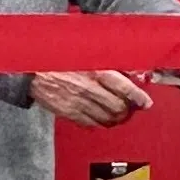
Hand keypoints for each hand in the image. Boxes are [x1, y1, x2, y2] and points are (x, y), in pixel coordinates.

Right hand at [30, 70, 151, 128]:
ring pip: (107, 119)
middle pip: (118, 108)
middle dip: (128, 110)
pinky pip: (91, 124)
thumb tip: (131, 74)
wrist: (34, 70)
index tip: (145, 102)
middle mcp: (89, 88)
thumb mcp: (88, 55)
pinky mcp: (69, 113)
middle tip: (131, 108)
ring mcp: (78, 103)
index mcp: (95, 70)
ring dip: (116, 118)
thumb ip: (111, 64)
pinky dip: (99, 123)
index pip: (124, 88)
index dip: (138, 97)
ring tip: (117, 114)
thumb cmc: (61, 58)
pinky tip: (100, 116)